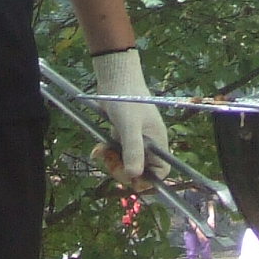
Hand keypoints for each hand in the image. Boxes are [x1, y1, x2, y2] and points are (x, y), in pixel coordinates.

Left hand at [91, 48, 178, 185]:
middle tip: (110, 162)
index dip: (148, 180)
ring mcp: (134, 140)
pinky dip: (106, 153)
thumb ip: (133, 150)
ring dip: (112, 161)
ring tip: (101, 152)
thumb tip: (134, 175)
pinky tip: (98, 149)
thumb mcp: (130, 126)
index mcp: (157, 142)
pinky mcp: (122, 135)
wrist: (115, 77)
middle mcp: (148, 144)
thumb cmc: (127, 99)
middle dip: (123, 170)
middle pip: (140, 170)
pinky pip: (115, 152)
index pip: (160, 171)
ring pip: (125, 163)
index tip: (131, 180)